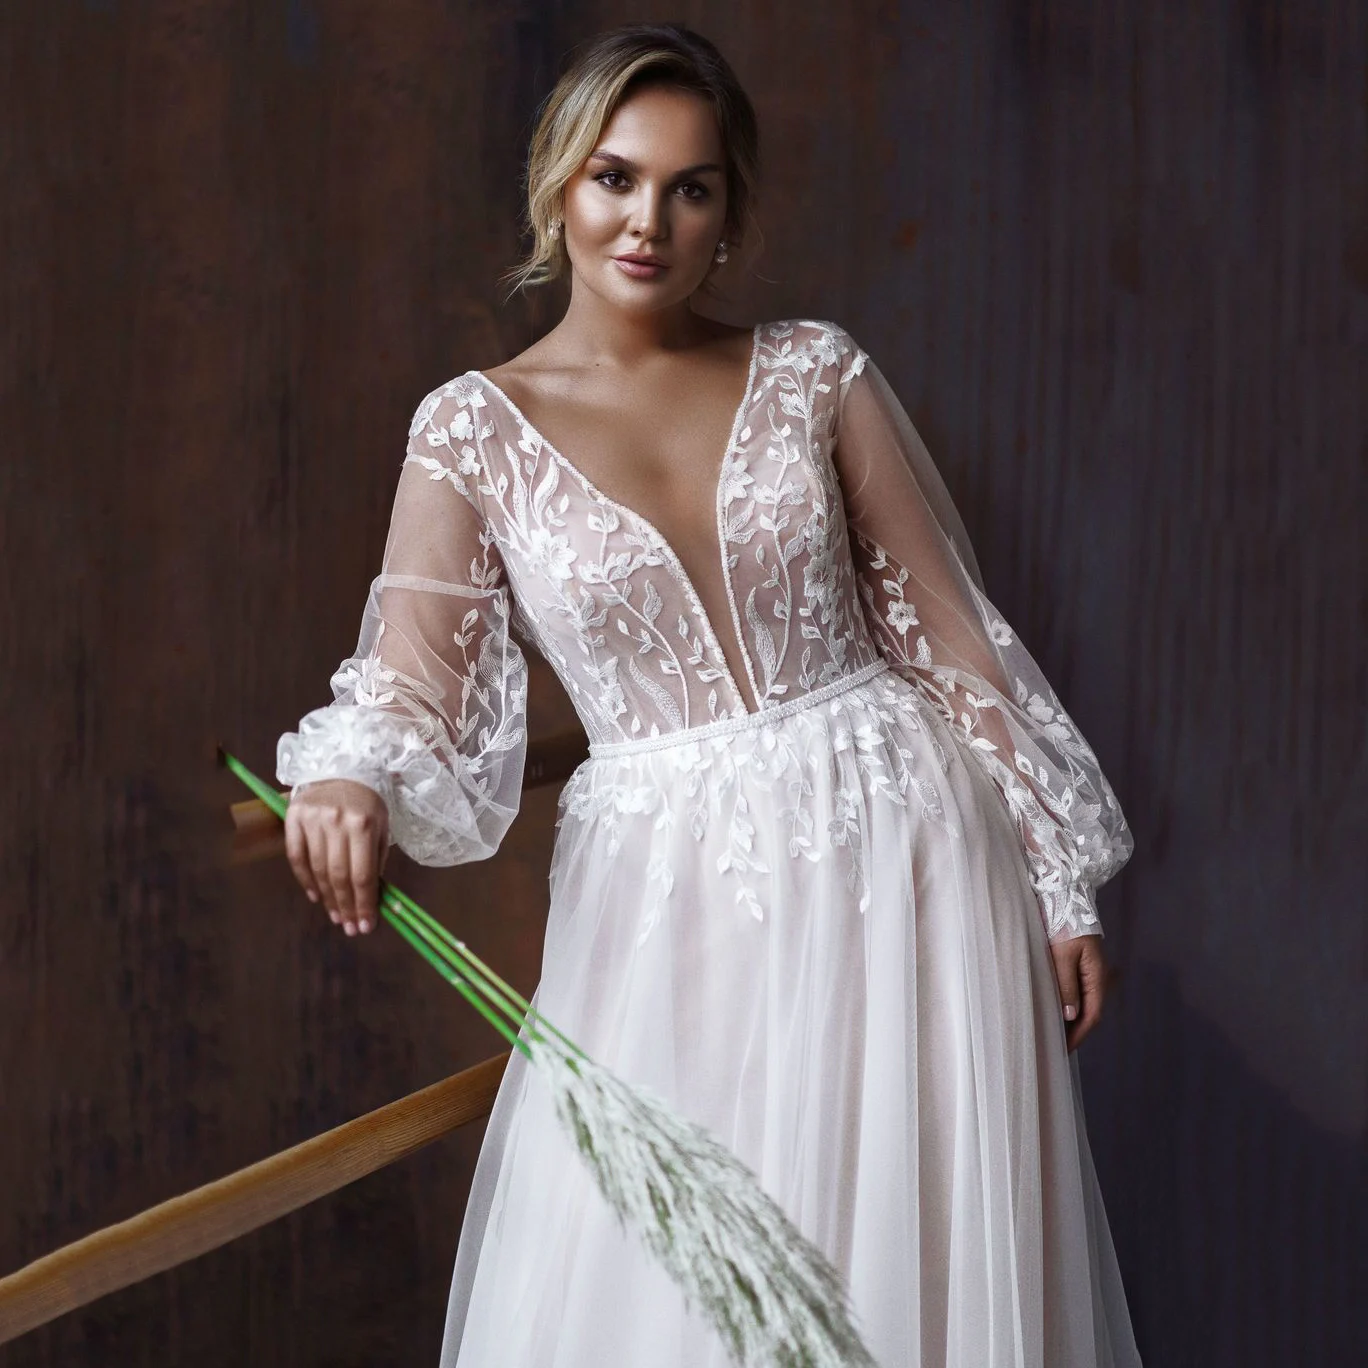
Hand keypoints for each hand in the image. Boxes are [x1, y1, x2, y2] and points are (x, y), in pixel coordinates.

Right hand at [283, 778, 391, 936]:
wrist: (342, 766)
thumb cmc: (368, 801)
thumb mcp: (382, 826)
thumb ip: (376, 860)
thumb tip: (371, 898)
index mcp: (363, 824)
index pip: (363, 875)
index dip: (364, 904)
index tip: (366, 926)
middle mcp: (336, 822)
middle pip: (339, 876)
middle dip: (346, 906)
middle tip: (350, 928)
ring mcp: (312, 820)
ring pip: (317, 870)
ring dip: (328, 898)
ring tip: (336, 916)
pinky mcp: (293, 817)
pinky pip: (296, 857)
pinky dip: (305, 880)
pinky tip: (316, 896)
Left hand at [1048, 933, 1106, 1052]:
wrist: (1064, 899)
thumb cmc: (1064, 925)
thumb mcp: (1062, 956)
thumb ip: (1066, 985)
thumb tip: (1071, 1015)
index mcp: (1097, 976)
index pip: (1092, 1015)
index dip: (1079, 1034)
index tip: (1064, 1049)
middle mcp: (1097, 977)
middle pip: (1089, 1011)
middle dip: (1075, 1031)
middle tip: (1056, 1046)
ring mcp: (1089, 971)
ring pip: (1083, 1002)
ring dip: (1071, 1019)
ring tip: (1054, 1033)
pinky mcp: (1079, 965)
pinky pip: (1076, 991)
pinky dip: (1068, 1004)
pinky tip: (1056, 1010)